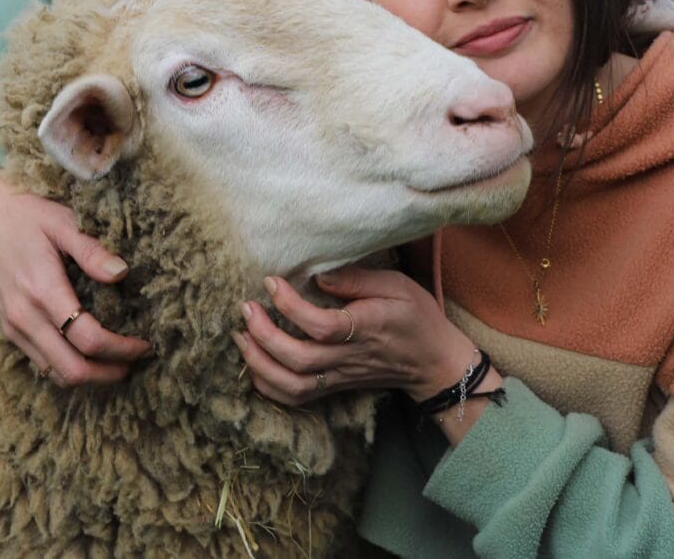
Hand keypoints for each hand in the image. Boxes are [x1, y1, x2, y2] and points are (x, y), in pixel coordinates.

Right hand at [0, 169, 151, 386]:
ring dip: (88, 374)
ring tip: (116, 362)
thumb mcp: (63, 221)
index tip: (144, 345)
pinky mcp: (7, 327)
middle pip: (72, 369)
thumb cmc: (28, 210)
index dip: (121, 349)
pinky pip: (40, 361)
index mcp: (41, 291)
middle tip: (134, 362)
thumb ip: (91, 250)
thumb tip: (121, 273)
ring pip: (54, 373)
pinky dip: (67, 366)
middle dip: (108, 372)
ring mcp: (12, 326)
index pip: (87, 339)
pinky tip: (87, 352)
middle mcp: (24, 317)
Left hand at [233, 266, 480, 404]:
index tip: (271, 281)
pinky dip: (268, 385)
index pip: (322, 326)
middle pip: (298, 360)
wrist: (433, 362)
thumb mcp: (397, 285)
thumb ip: (357, 279)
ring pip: (292, 386)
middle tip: (246, 308)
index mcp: (367, 328)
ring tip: (241, 336)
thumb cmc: (417, 317)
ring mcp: (340, 376)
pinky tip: (255, 362)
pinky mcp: (334, 386)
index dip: (290, 305)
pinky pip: (295, 397)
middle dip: (264, 336)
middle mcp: (350, 357)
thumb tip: (317, 276)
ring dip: (259, 364)